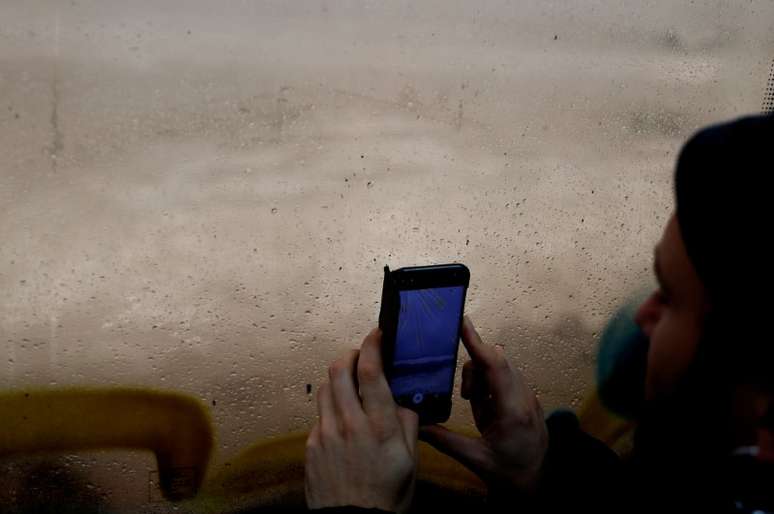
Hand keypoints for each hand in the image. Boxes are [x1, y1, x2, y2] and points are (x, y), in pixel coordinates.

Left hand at [305, 328, 418, 512]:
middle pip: (340, 369)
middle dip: (350, 355)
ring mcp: (326, 434)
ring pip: (325, 388)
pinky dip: (331, 408)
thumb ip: (407, 425)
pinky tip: (343, 421)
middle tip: (361, 356)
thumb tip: (403, 402)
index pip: (371, 371)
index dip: (372, 345)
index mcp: (380, 427)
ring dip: (338, 379)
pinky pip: (319, 414)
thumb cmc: (387, 498)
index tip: (376, 335)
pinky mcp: (311, 445)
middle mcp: (349, 424)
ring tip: (351, 386)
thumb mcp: (411, 462)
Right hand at [419, 316, 547, 491]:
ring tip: (474, 404)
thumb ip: (443, 439)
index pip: (495, 366)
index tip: (463, 322)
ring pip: (500, 367)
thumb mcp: (474, 458)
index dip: (477, 342)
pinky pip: (504, 377)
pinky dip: (488, 384)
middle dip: (474, 370)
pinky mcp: (526, 398)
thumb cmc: (508, 474)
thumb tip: (416, 424)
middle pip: (495, 361)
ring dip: (481, 378)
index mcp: (512, 411)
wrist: (536, 484)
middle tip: (466, 397)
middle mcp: (524, 398)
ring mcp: (528, 396)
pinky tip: (484, 406)